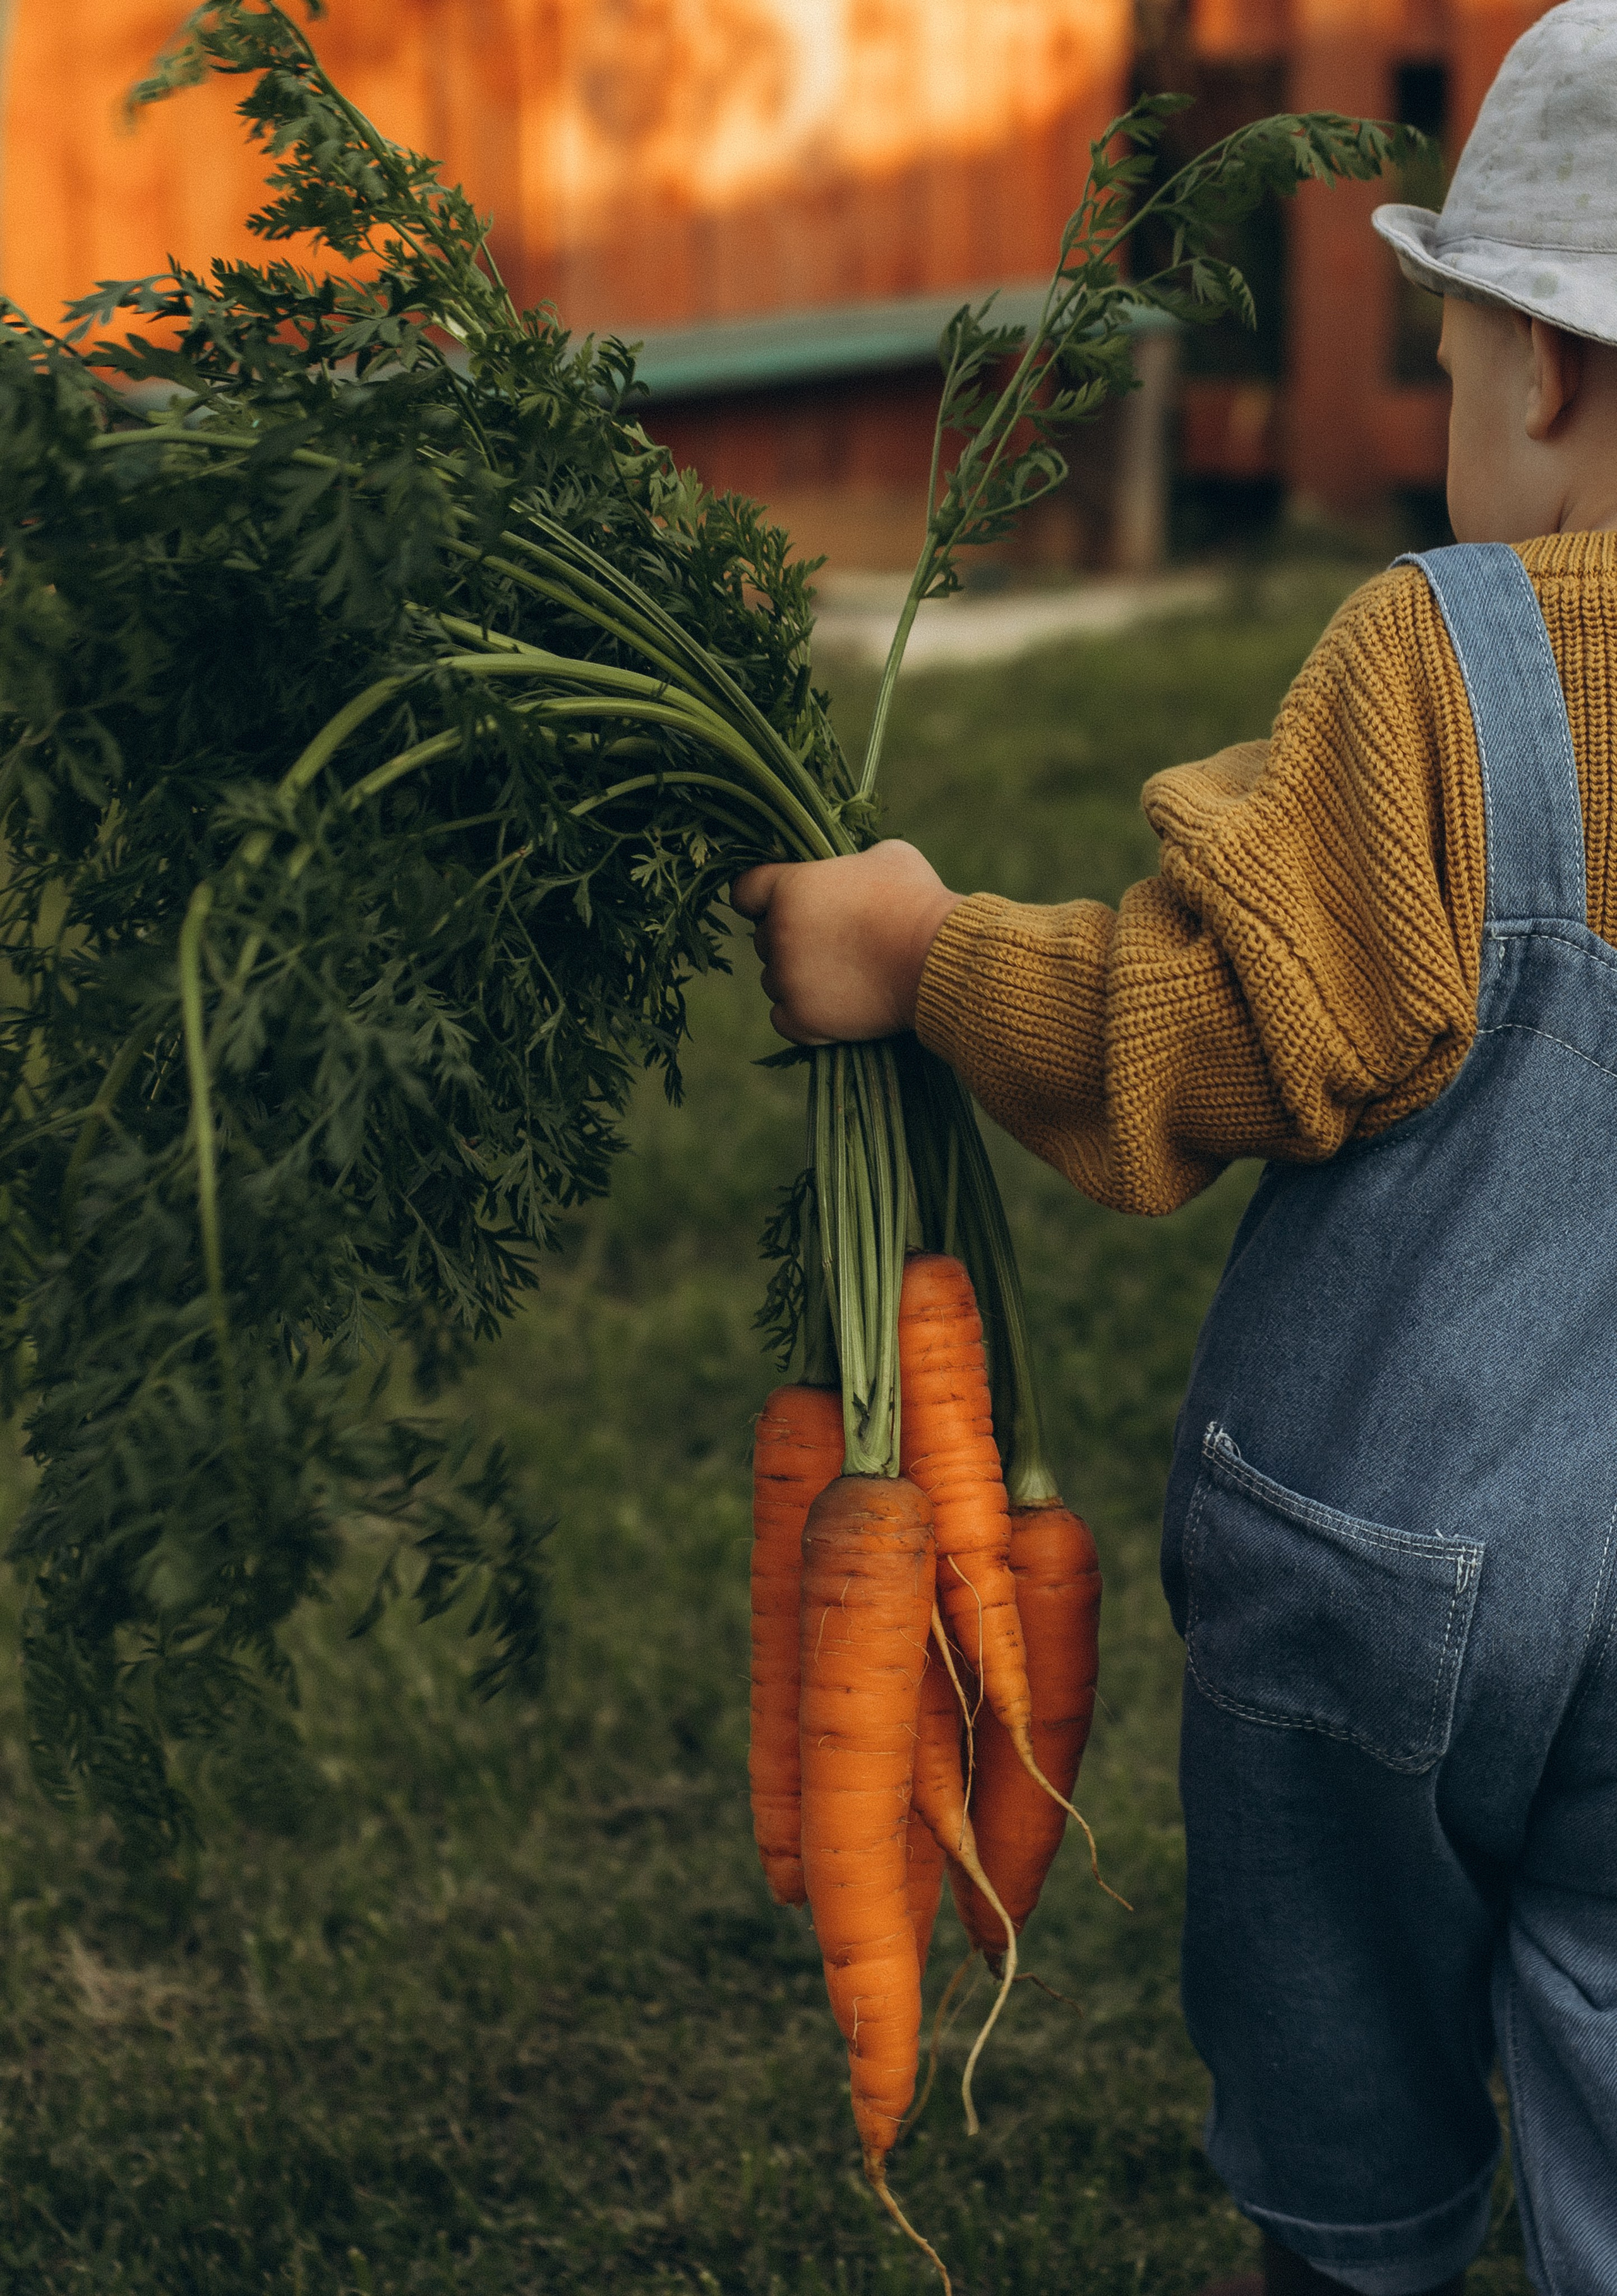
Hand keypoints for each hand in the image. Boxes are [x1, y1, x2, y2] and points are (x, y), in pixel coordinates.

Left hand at [730, 841, 961, 1043]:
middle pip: (764, 939)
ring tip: (842, 975)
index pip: (745, 891)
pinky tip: (832, 1005)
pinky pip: (783, 1018)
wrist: (937, 960)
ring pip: (774, 980)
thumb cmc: (916, 900)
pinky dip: (803, 1015)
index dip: (762, 897)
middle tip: (832, 943)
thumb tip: (850, 871)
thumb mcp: (886, 857)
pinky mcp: (802, 1019)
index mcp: (789, 888)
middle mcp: (778, 934)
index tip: (781, 905)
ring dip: (797, 978)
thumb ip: (850, 863)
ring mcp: (787, 979)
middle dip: (790, 940)